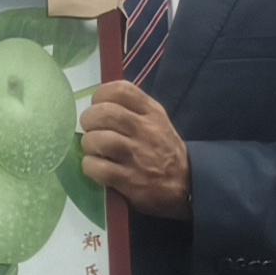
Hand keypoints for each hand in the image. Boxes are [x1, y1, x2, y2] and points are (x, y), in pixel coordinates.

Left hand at [77, 80, 190, 216]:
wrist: (186, 184)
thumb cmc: (163, 150)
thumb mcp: (157, 121)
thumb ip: (133, 109)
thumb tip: (99, 104)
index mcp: (152, 112)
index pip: (121, 90)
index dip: (101, 95)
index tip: (98, 105)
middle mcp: (145, 130)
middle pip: (105, 113)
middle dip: (89, 120)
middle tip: (90, 129)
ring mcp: (138, 155)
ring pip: (99, 139)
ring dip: (89, 144)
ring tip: (93, 150)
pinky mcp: (130, 180)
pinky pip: (99, 167)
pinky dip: (90, 166)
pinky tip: (95, 167)